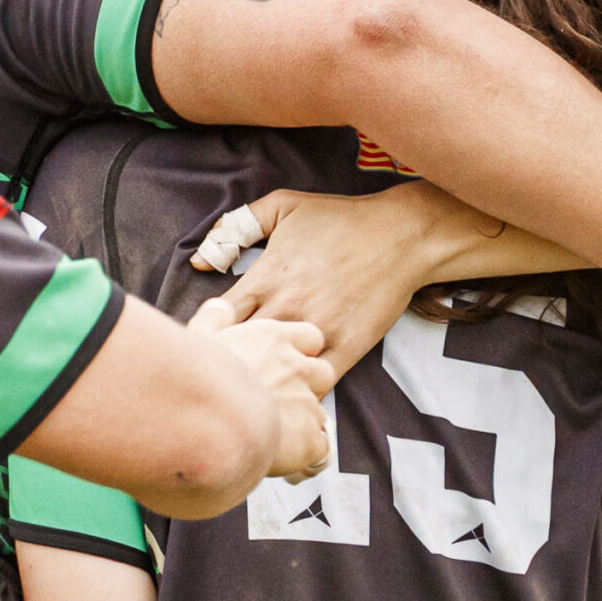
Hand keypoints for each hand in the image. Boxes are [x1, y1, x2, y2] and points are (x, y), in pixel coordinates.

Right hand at [190, 297, 333, 481]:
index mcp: (273, 339)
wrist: (204, 422)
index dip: (301, 352)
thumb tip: (219, 307)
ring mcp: (306, 403)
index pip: (310, 337)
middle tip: (282, 403)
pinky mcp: (309, 439)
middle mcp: (296, 367)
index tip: (285, 363)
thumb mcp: (198, 337)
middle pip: (324, 373)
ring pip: (320, 413)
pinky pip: (320, 448)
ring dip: (303, 424)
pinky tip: (283, 458)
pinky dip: (305, 456)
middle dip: (310, 388)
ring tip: (275, 437)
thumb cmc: (194, 380)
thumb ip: (214, 320)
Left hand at [198, 186, 461, 376]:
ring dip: (262, 381)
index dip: (208, 334)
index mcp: (265, 278)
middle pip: (238, 351)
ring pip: (273, 373)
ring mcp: (317, 331)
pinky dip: (301, 393)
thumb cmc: (341, 218)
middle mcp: (285, 308)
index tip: (211, 339)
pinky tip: (292, 394)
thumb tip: (199, 261)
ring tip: (256, 387)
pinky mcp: (347, 349)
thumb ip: (236, 227)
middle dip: (228, 361)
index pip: (215, 320)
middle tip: (225, 370)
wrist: (402, 234)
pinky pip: (315, 384)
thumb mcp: (283, 206)